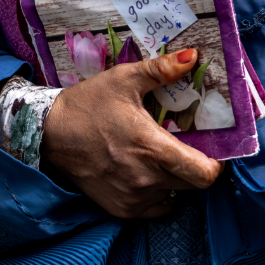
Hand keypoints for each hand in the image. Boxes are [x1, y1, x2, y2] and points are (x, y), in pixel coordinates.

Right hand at [40, 48, 222, 217]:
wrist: (49, 133)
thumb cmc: (88, 104)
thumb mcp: (124, 80)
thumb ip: (162, 70)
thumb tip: (193, 56)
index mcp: (152, 148)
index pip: (205, 174)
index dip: (215, 165)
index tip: (210, 151)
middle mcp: (146, 179)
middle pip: (193, 184)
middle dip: (193, 166)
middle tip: (182, 148)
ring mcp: (133, 197)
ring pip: (173, 194)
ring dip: (173, 179)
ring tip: (156, 158)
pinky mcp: (121, 208)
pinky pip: (155, 207)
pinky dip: (157, 194)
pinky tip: (144, 174)